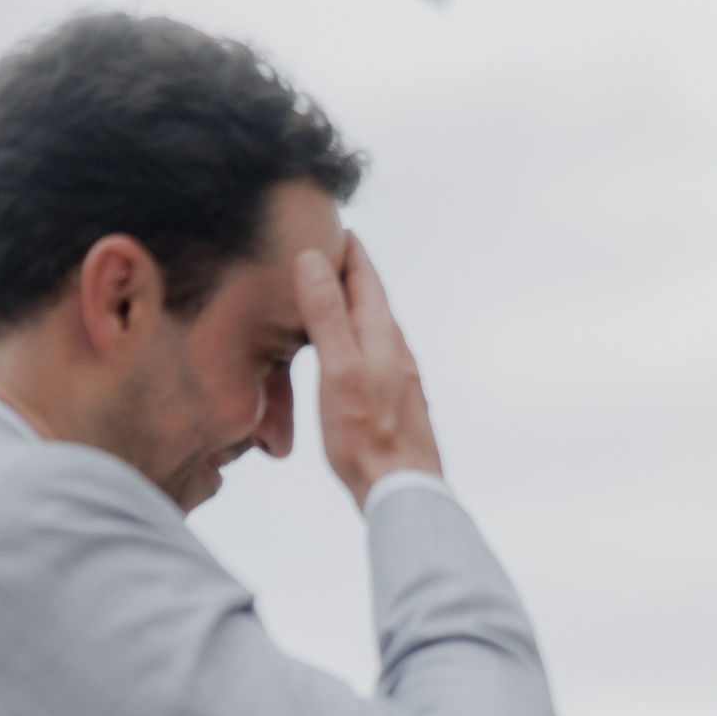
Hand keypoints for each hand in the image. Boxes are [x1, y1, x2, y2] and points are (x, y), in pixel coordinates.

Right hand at [293, 232, 441, 506]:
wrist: (402, 490)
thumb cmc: (367, 436)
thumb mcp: (339, 369)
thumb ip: (327, 315)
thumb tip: (314, 260)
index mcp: (382, 334)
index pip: (366, 277)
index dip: (349, 250)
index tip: (333, 225)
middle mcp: (396, 349)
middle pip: (371, 299)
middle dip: (349, 274)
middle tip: (326, 252)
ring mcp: (398, 375)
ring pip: (373, 328)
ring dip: (352, 307)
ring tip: (330, 297)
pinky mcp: (393, 400)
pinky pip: (372, 354)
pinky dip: (355, 339)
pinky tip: (347, 355)